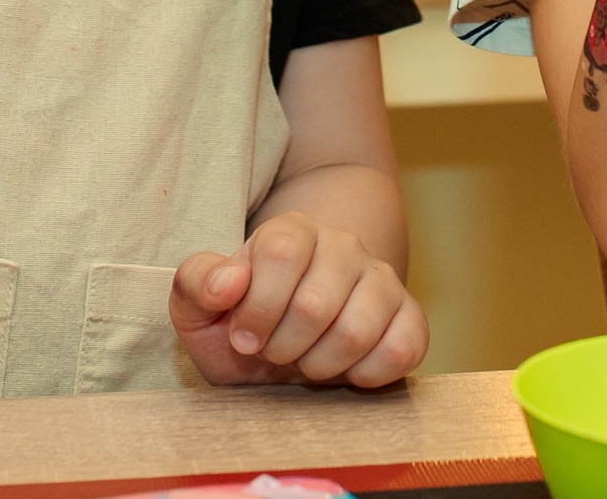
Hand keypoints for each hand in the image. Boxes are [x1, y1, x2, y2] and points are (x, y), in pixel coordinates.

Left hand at [169, 213, 427, 387]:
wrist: (290, 335)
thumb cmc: (242, 320)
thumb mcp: (199, 306)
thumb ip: (196, 283)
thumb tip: (227, 283)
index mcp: (293, 231)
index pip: (281, 253)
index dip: (257, 307)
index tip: (243, 338)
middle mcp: (344, 246)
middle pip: (314, 304)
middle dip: (282, 346)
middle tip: (274, 352)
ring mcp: (382, 279)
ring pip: (357, 331)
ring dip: (319, 365)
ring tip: (306, 359)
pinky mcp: (410, 317)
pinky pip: (401, 350)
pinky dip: (365, 375)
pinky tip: (344, 369)